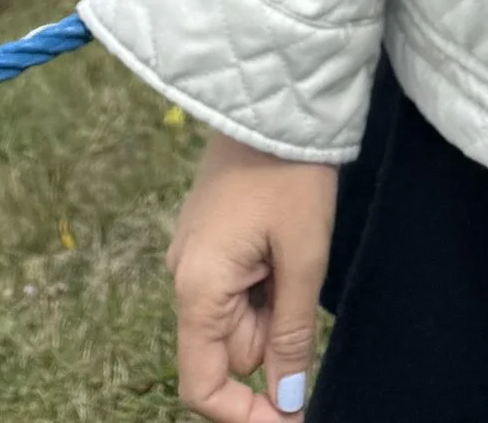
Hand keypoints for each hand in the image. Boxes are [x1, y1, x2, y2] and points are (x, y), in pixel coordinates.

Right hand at [166, 132, 337, 421]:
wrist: (273, 97)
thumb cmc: (291, 175)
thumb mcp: (303, 259)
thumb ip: (292, 336)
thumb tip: (288, 403)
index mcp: (198, 288)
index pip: (202, 386)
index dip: (243, 415)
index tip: (290, 416)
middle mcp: (184, 277)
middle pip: (227, 351)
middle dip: (271, 339)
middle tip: (301, 283)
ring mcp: (193, 256)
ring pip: (237, 318)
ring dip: (271, 307)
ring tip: (293, 251)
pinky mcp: (208, 238)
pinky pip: (236, 286)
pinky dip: (264, 282)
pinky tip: (282, 242)